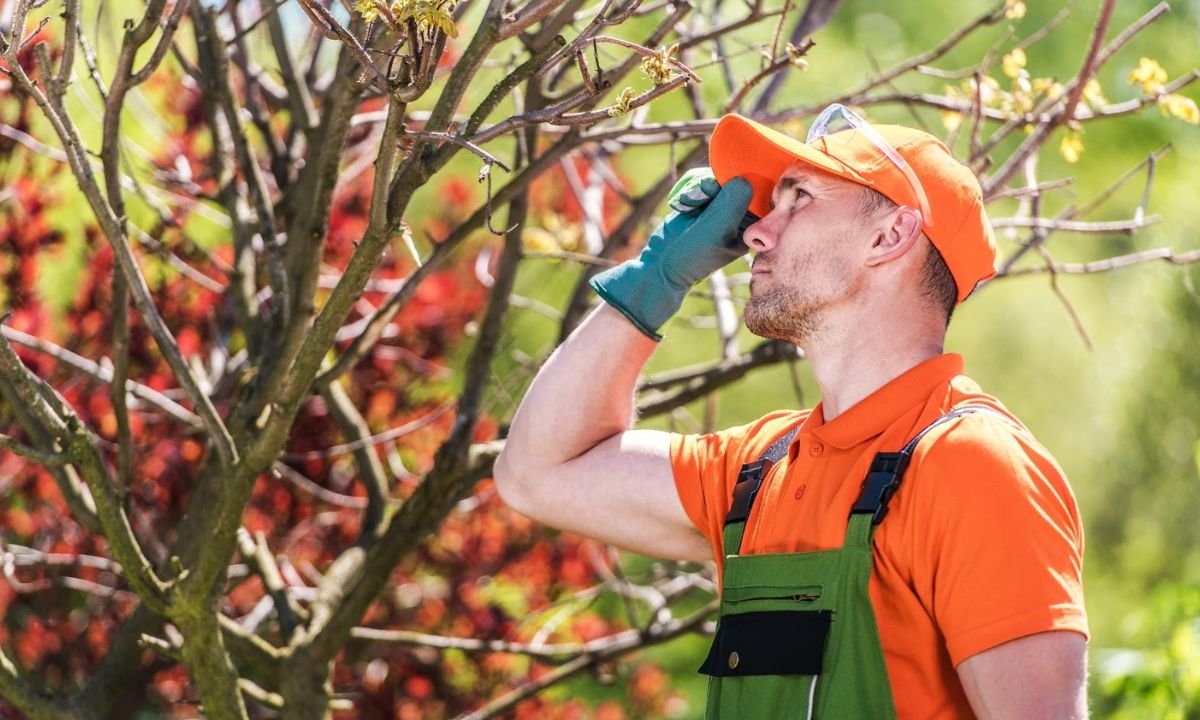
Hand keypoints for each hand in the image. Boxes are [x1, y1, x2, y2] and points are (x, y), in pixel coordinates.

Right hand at [589, 169, 753, 338]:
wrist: (660, 264)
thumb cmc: (692, 255)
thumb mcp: (715, 229)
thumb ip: (732, 202)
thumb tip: (743, 178)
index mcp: (749, 226)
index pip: (755, 194)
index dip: (740, 184)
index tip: (721, 189)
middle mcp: (735, 215)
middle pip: (732, 181)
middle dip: (710, 186)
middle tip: (697, 198)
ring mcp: (717, 207)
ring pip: (712, 178)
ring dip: (695, 187)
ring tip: (684, 204)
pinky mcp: (699, 201)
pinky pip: (697, 181)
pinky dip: (685, 190)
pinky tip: (678, 205)